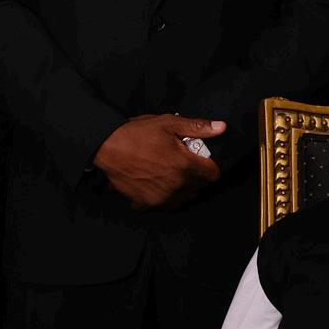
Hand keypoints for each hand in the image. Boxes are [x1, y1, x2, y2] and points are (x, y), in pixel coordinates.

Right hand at [91, 114, 223, 210]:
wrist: (107, 147)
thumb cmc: (137, 133)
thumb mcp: (168, 123)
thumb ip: (197, 127)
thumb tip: (221, 127)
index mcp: (185, 165)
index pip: (212, 174)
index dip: (209, 166)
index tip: (201, 160)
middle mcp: (176, 185)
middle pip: (199, 188)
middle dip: (196, 176)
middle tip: (182, 163)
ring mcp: (162, 197)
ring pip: (183, 198)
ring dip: (182, 188)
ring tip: (170, 174)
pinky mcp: (147, 203)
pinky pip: (165, 204)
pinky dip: (164, 196)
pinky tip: (156, 183)